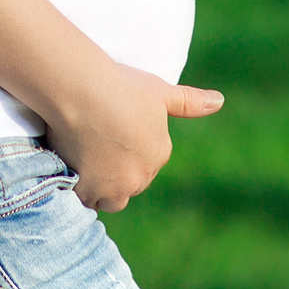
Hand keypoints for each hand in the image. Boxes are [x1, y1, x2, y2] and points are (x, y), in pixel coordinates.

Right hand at [47, 63, 224, 212]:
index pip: (147, 162)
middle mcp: (141, 177)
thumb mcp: (160, 92)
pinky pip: (83, 200)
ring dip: (101, 190)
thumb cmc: (122, 87)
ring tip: (83, 167)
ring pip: (109, 199)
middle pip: (130, 184)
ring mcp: (114, 188)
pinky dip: (77, 191)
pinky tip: (67, 174)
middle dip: (117, 174)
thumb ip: (189, 101)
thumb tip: (220, 101)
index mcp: (159, 153)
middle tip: (95, 149)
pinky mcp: (87, 192)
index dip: (129, 150)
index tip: (112, 134)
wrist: (85, 93)